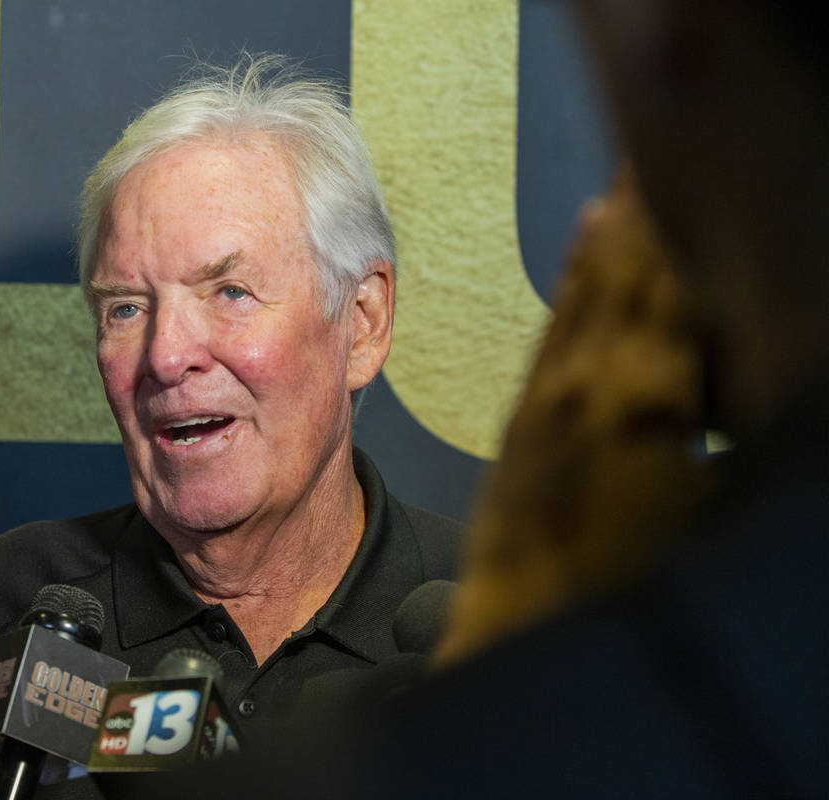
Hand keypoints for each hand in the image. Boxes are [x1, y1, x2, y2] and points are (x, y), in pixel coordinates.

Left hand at [434, 166, 711, 664]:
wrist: (520, 628)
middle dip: (649, 214)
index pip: (673, 287)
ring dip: (612, 234)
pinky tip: (584, 247)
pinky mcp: (526, 418)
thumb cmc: (616, 588)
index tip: (690, 178)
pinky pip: (557, 328)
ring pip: (589, 292)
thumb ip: (723, 430)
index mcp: (642, 397)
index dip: (684, 230)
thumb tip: (748, 383)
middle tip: (661, 154)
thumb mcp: (702, 508)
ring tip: (629, 182)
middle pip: (629, 275)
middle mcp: (589, 382)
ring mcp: (551, 396)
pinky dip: (578, 279)